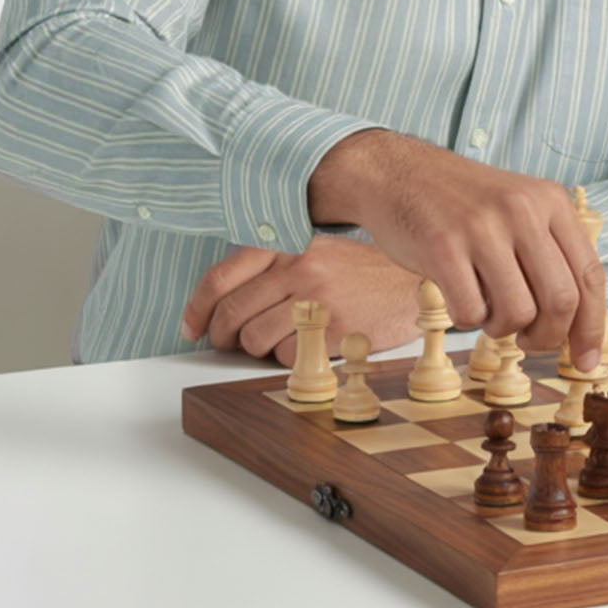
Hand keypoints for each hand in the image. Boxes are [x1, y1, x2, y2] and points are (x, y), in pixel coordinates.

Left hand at [181, 236, 421, 364]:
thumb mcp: (316, 252)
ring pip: (255, 342)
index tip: (191, 327)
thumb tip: (222, 306)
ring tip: (283, 339)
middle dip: (223, 337)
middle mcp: (300, 269)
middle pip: (232, 315)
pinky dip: (292, 360)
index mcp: (289, 246)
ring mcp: (318, 302)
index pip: (222, 277)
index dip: (197, 309)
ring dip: (259, 350)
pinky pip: (289, 360)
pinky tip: (312, 345)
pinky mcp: (335, 333)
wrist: (416, 284)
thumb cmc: (362, 272)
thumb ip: (273, 269)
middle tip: (229, 343)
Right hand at [308, 130, 605, 370]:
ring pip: (519, 313)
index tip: (586, 361)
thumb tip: (580, 330)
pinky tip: (458, 297)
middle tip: (528, 340)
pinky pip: (471, 313)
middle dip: (548, 337)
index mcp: (550, 200)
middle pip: (561, 301)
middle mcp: (522, 209)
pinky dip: (467, 320)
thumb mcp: (518, 210)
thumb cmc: (462, 205)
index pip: (590, 276)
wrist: (397, 172)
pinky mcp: (442, 246)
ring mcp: (482, 226)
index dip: (592, 327)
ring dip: (502, 328)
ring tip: (486, 309)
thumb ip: (549, 256)